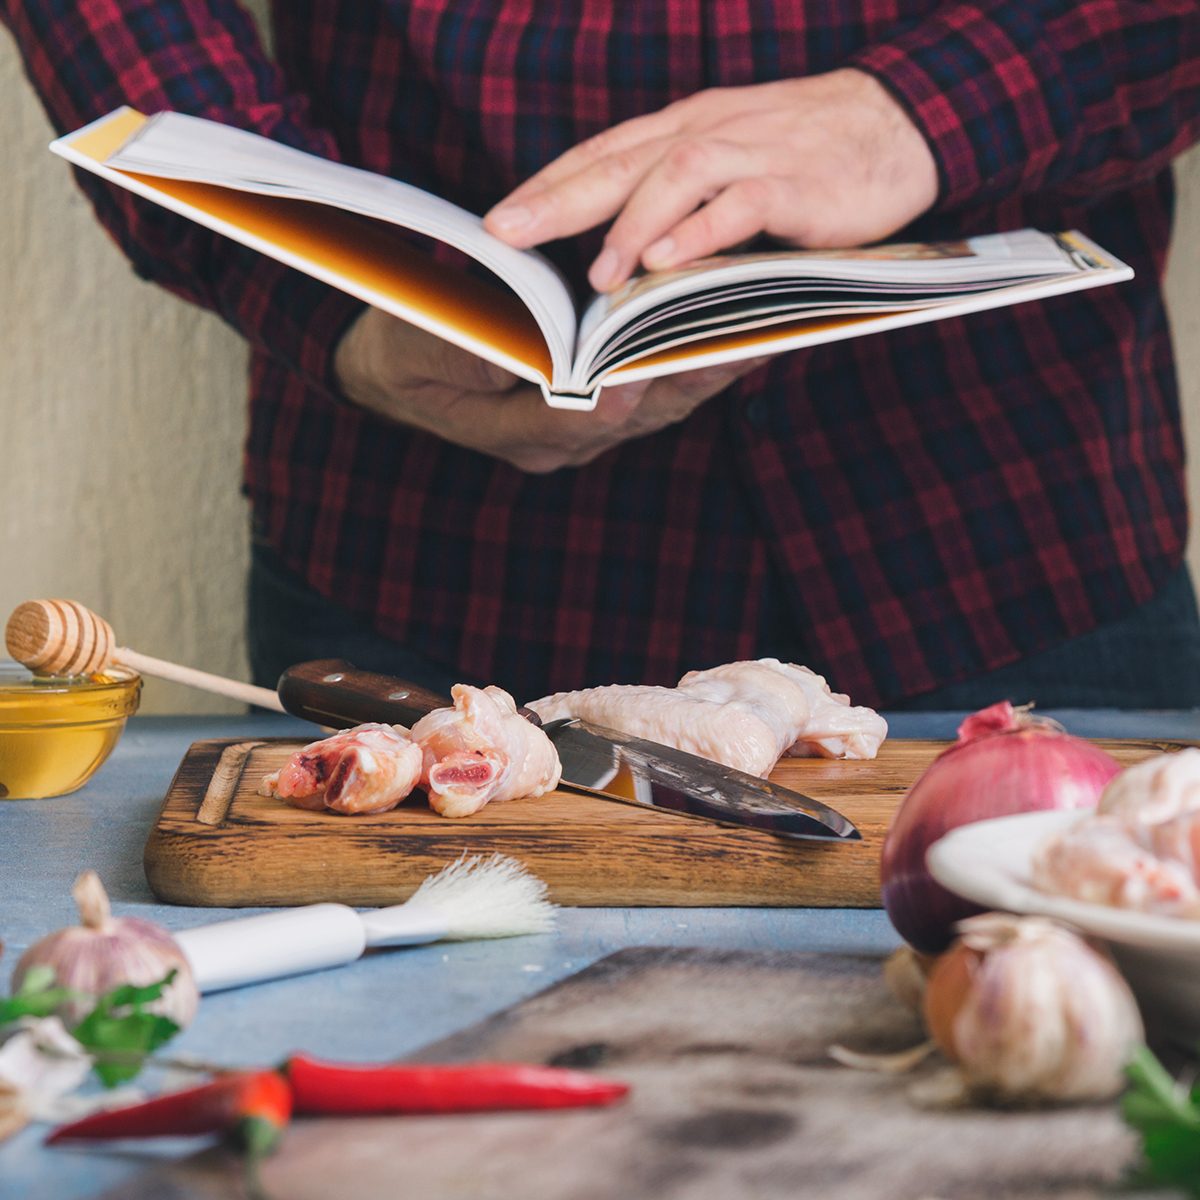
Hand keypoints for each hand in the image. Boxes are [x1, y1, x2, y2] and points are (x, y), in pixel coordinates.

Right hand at [334, 308, 764, 472]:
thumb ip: (460, 352)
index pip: (575, 419)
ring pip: (664, 399)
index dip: (610, 394)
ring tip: (758, 324)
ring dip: (708, 363)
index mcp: (517, 434)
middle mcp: (565, 440)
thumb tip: (512, 351)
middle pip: (639, 412)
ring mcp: (592, 425)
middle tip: (736, 338)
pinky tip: (740, 324)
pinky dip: (701, 355)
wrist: (404, 368)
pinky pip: (666, 382)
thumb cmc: (405, 350)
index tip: (641, 369)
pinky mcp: (611, 400)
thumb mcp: (414, 346)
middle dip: (687, 374)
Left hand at [484, 68, 938, 291]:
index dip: (548, 184)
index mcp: (687, 127)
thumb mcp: (732, 161)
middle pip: (620, 161)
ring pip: (675, 178)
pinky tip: (667, 263)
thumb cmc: (807, 153)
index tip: (499, 219)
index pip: (603, 152)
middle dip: (557, 199)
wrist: (899, 123)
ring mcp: (753, 154)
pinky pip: (740, 205)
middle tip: (506, 234)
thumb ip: (681, 196)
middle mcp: (710, 131)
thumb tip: (627, 250)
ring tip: (597, 277)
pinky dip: (701, 234)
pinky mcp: (796, 184)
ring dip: (631, 227)